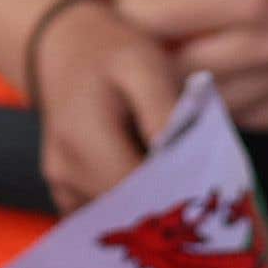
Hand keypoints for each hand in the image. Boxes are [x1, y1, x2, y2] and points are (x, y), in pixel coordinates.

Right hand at [30, 0, 188, 207]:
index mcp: (84, 138)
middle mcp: (65, 170)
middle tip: (198, 181)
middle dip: (165, 200)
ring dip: (148, 202)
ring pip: (118, 216)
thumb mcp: (144, 65)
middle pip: (128, 210)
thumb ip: (162, 110)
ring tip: (171, 170)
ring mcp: (60, 186)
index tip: (206, 183)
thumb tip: (179, 159)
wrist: (63, 51)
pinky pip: (105, 214)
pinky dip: (130, 204)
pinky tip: (145, 175)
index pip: (137, 190)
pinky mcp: (64, 194)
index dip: (174, 192)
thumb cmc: (111, 56)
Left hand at [111, 0, 267, 134]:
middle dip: (150, 55)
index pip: (153, 21)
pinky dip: (224, 104)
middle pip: (174, 71)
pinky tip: (218, 78)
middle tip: (144, 40)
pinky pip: (247, 119)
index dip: (128, 11)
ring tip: (176, 60)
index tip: (128, 5)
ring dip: (183, 87)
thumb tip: (127, 3)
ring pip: (206, 105)